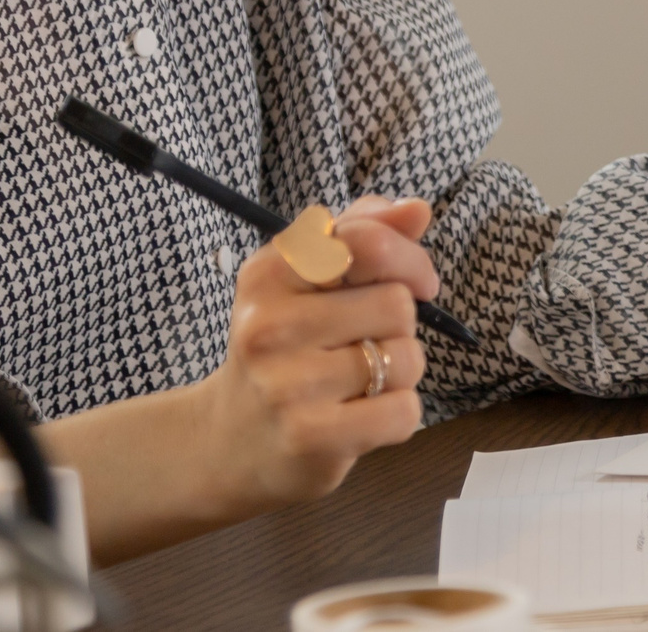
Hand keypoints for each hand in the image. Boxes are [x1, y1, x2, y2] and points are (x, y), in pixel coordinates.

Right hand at [195, 194, 438, 506]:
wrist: (230, 438)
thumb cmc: (284, 347)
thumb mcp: (306, 279)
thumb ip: (363, 232)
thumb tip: (418, 208)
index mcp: (269, 272)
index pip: (367, 241)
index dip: (409, 260)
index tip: (417, 284)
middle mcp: (270, 324)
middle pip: (397, 304)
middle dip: (399, 325)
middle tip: (365, 342)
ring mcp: (287, 384)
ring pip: (406, 358)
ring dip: (401, 371)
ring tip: (359, 381)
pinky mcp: (310, 437)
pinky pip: (403, 412)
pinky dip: (398, 415)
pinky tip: (362, 416)